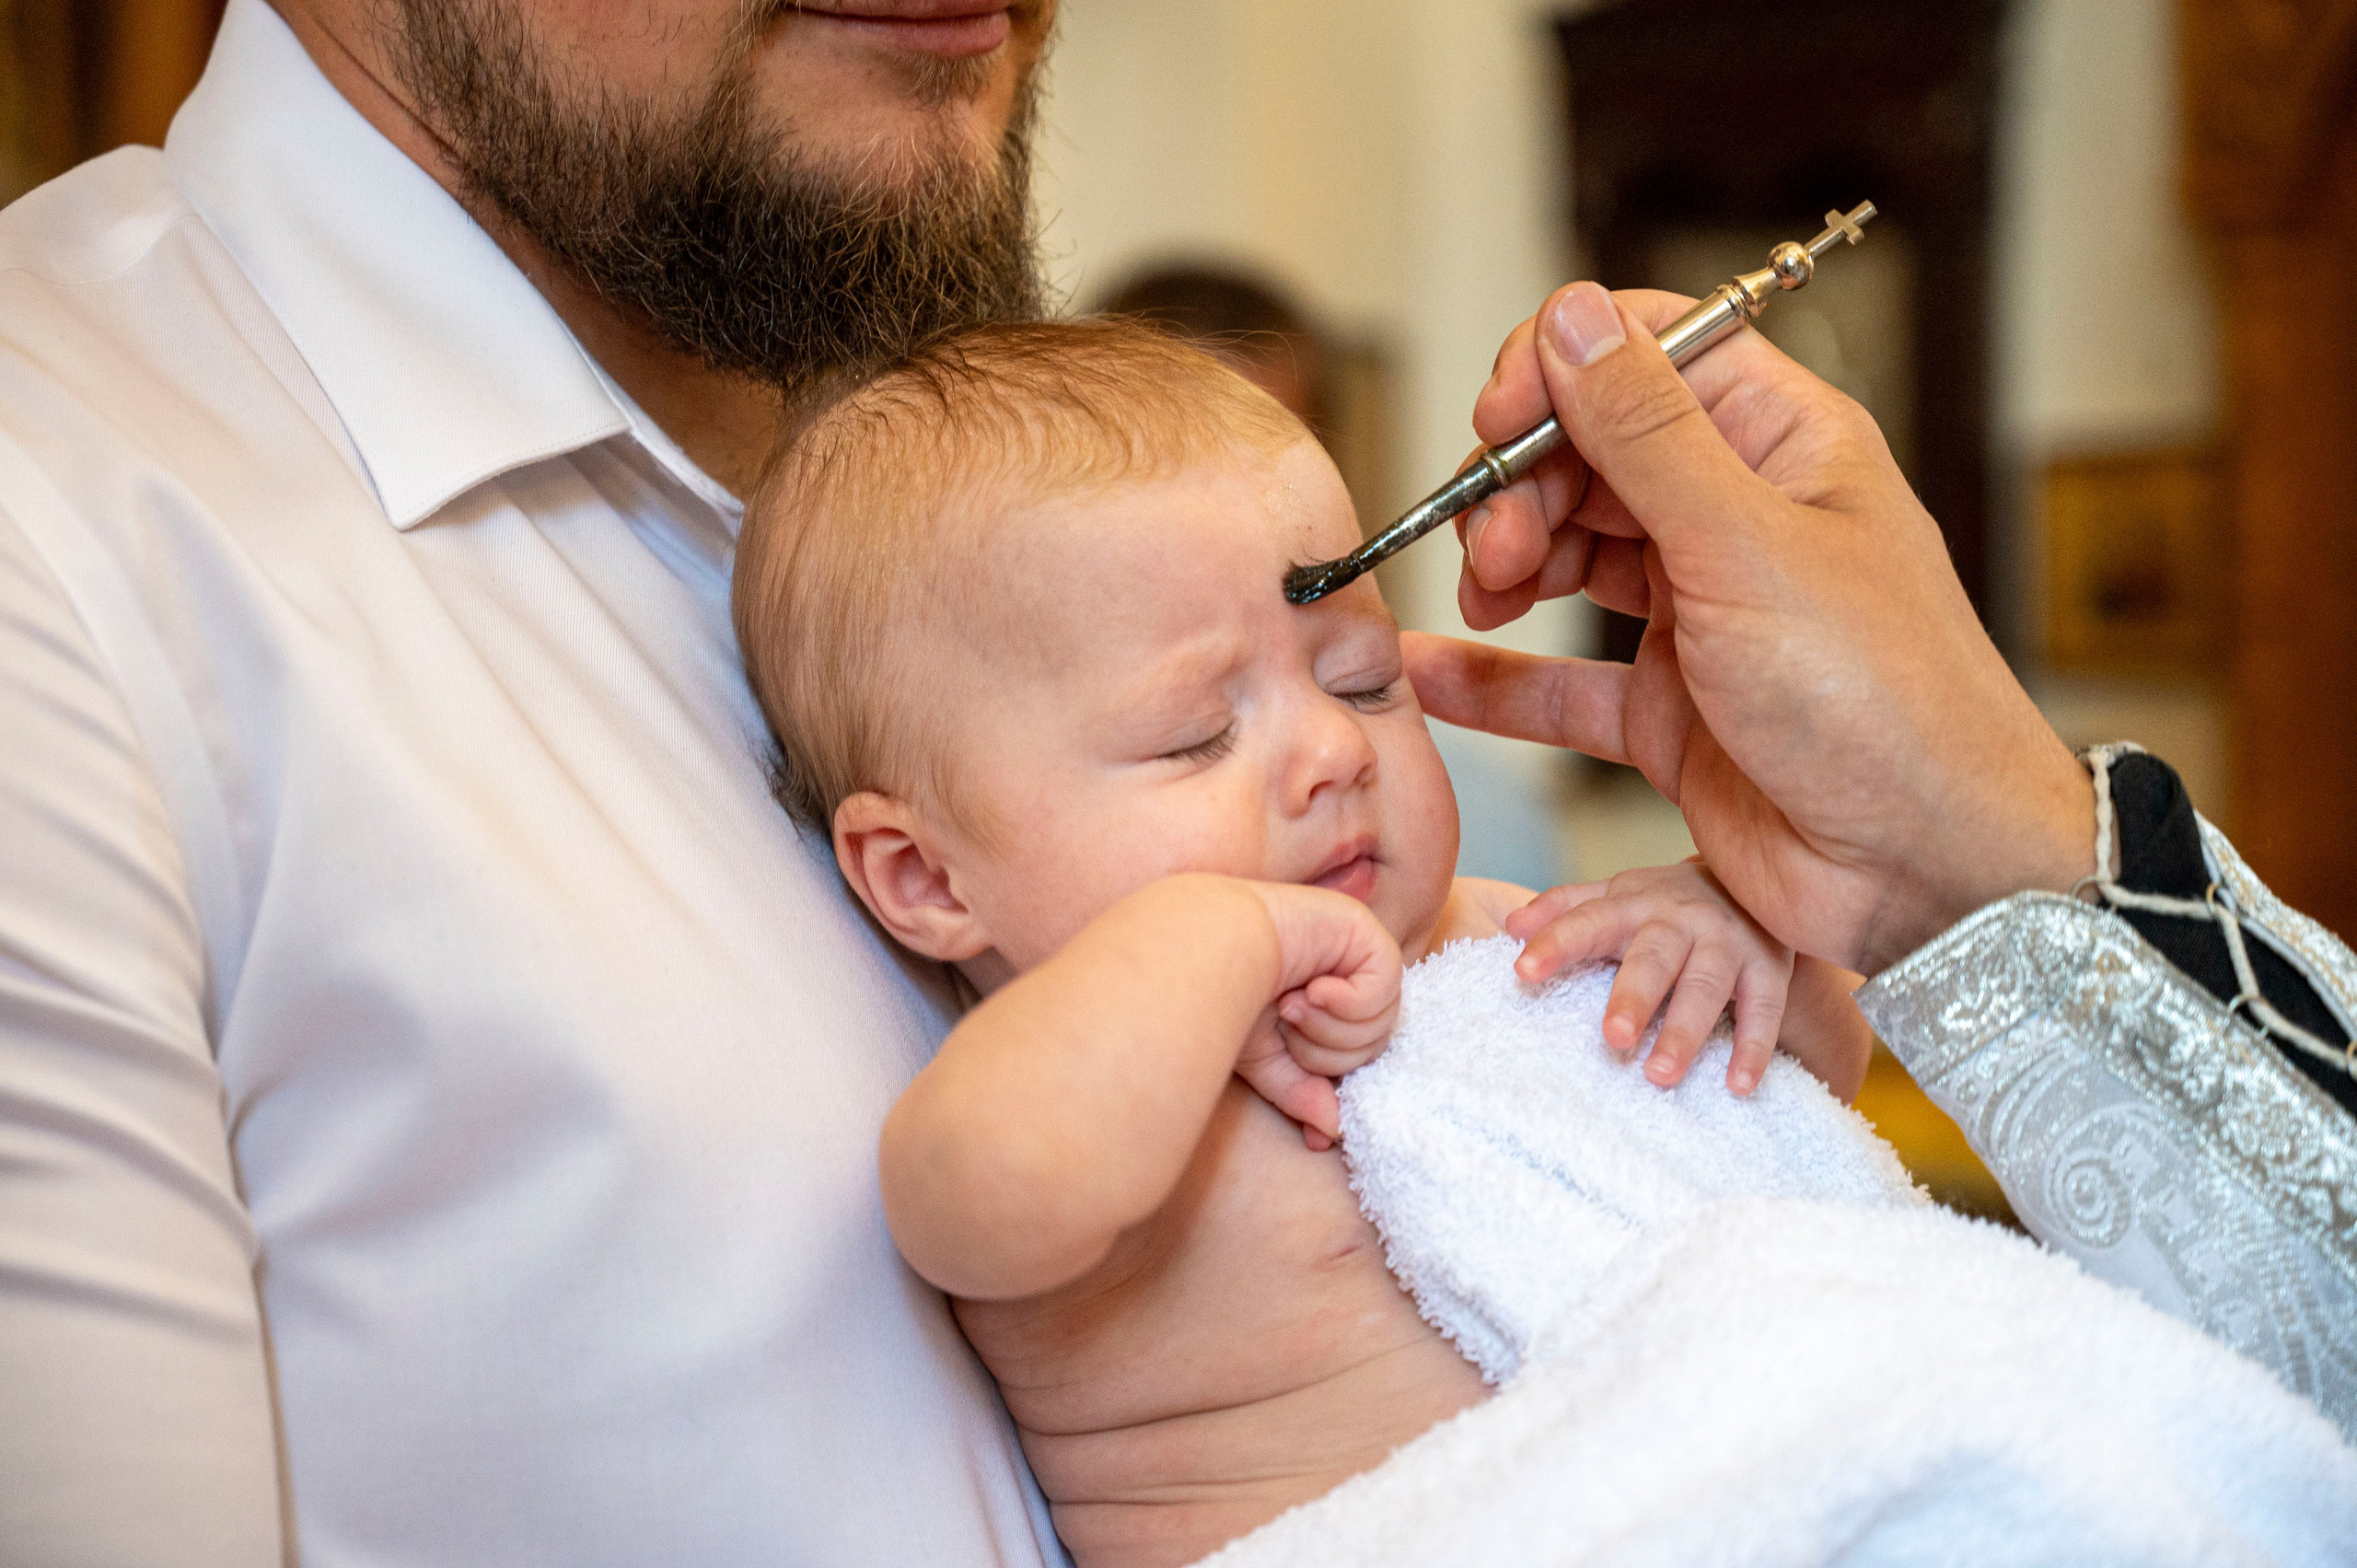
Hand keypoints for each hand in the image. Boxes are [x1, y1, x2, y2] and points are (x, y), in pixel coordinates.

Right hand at [1235, 881, 1401, 1149]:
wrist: (1208, 946)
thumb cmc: (1226, 994)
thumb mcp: (1265, 1061)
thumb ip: (1302, 1092)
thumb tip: (1333, 1132)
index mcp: (1328, 1004)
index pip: (1356, 1059)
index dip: (1337, 1088)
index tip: (1316, 1135)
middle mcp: (1347, 976)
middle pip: (1372, 1047)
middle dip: (1324, 1054)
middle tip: (1286, 1024)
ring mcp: (1359, 952)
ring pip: (1380, 1024)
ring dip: (1329, 1028)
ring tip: (1291, 1003)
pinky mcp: (1367, 933)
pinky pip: (1383, 991)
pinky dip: (1346, 1002)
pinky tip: (1313, 987)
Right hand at [1406, 283, 2093, 973]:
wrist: (1929, 873)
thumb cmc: (1884, 701)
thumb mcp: (1747, 545)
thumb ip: (1646, 432)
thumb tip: (1573, 315)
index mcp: (1782, 446)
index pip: (1649, 353)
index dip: (1560, 368)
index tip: (1497, 421)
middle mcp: (1738, 519)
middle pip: (1590, 454)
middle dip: (1521, 485)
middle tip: (1496, 547)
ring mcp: (1701, 615)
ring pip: (1567, 555)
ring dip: (1505, 565)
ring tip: (1485, 600)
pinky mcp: (1668, 712)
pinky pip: (1558, 680)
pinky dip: (1494, 677)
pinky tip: (1430, 671)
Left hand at [1508, 860, 1790, 1094]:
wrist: (1750, 883)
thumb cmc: (1663, 904)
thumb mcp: (1614, 896)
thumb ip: (1563, 909)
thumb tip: (1511, 925)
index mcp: (1633, 903)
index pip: (1587, 921)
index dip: (1555, 943)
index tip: (1521, 972)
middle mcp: (1681, 920)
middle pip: (1654, 958)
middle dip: (1634, 997)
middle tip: (1613, 1039)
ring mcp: (1728, 943)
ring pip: (1706, 986)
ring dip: (1685, 1031)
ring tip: (1660, 1076)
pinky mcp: (1768, 969)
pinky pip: (1764, 1010)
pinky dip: (1754, 1048)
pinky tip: (1737, 1085)